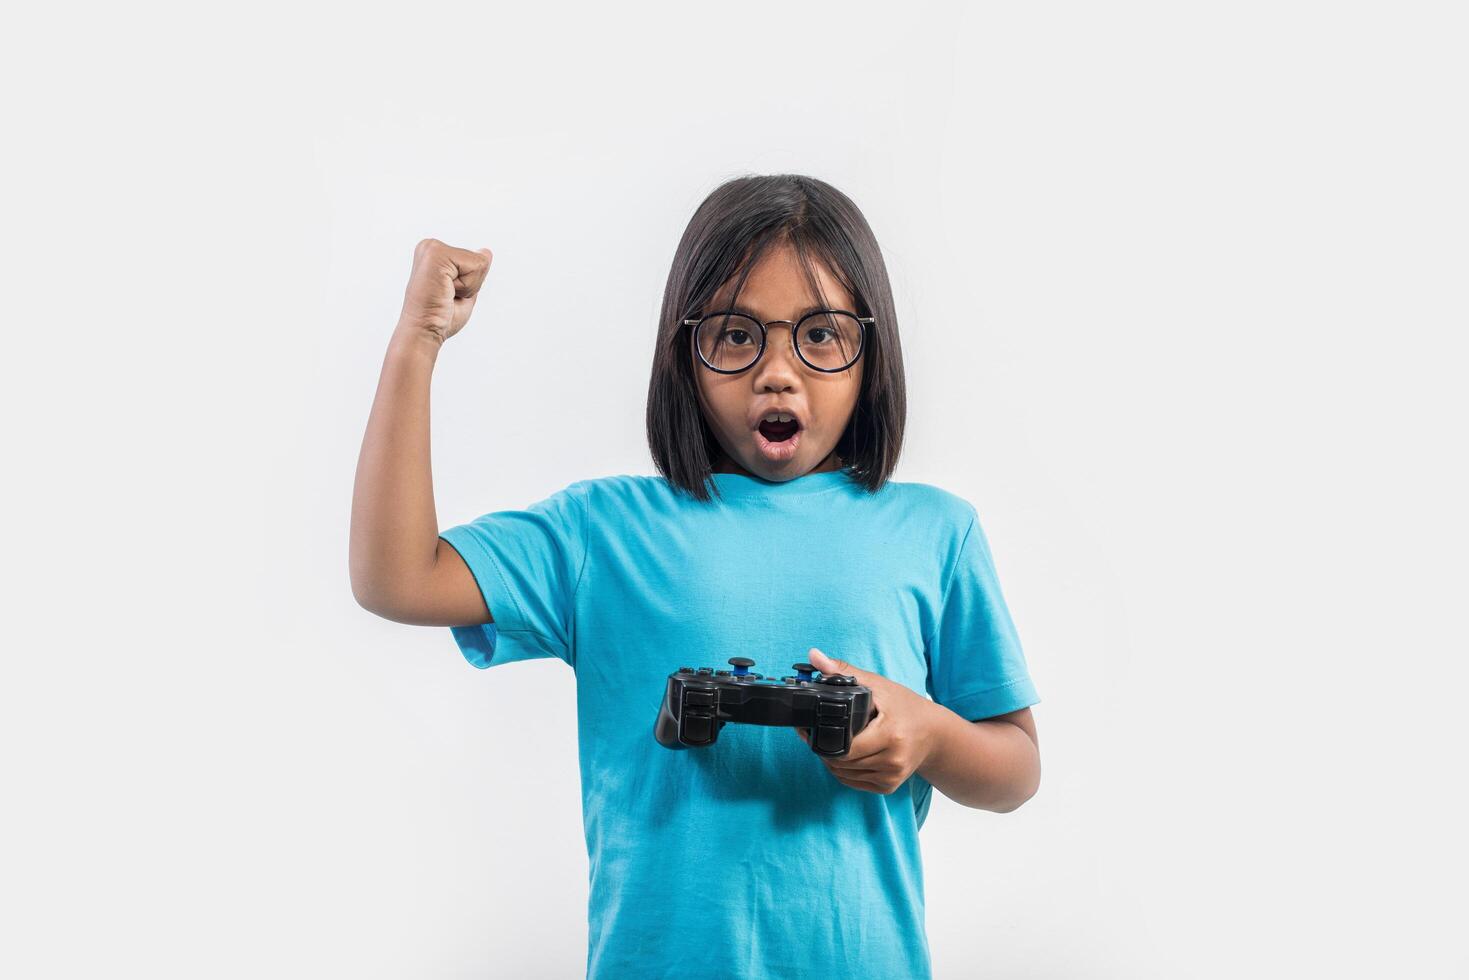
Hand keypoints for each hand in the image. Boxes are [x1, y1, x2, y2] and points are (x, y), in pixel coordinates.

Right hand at [395, 238, 494, 345]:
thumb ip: (475, 272)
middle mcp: (430, 246)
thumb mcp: (465, 291)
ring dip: (469, 286)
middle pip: (480, 258)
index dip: (471, 284)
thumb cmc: (439, 318)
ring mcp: (432, 248)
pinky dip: (468, 286)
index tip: (449, 295)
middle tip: (447, 297)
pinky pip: (476, 265)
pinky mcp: (436, 254)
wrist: (423, 332)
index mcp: (435, 253)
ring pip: (480, 262)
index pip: (477, 260)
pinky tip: (446, 292)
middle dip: (472, 284)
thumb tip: (486, 252)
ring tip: (446, 295)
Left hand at [795, 647, 940, 794]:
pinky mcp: (889, 786)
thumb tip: (814, 656)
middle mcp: (893, 760)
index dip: (823, 739)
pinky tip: (845, 756)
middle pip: (842, 763)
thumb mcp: (878, 685)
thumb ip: (844, 671)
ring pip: (845, 775)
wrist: (935, 734)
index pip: (845, 748)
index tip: (812, 729)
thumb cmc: (906, 707)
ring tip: (830, 743)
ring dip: (832, 762)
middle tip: (816, 734)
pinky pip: (854, 783)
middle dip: (824, 749)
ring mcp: (892, 776)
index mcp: (891, 735)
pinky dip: (844, 772)